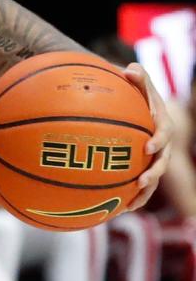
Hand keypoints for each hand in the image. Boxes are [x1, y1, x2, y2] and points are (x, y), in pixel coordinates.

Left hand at [123, 63, 171, 210]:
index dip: (159, 140)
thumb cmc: (134, 90)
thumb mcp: (137, 80)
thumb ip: (136, 76)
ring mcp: (154, 158)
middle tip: (141, 181)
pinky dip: (132, 198)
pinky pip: (141, 187)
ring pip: (153, 179)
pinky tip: (117, 210)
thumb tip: (130, 70)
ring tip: (130, 206)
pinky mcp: (144, 168)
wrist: (135, 104)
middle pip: (162, 161)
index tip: (148, 147)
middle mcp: (162, 144)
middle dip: (154, 173)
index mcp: (161, 123)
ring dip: (144, 193)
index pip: (164, 132)